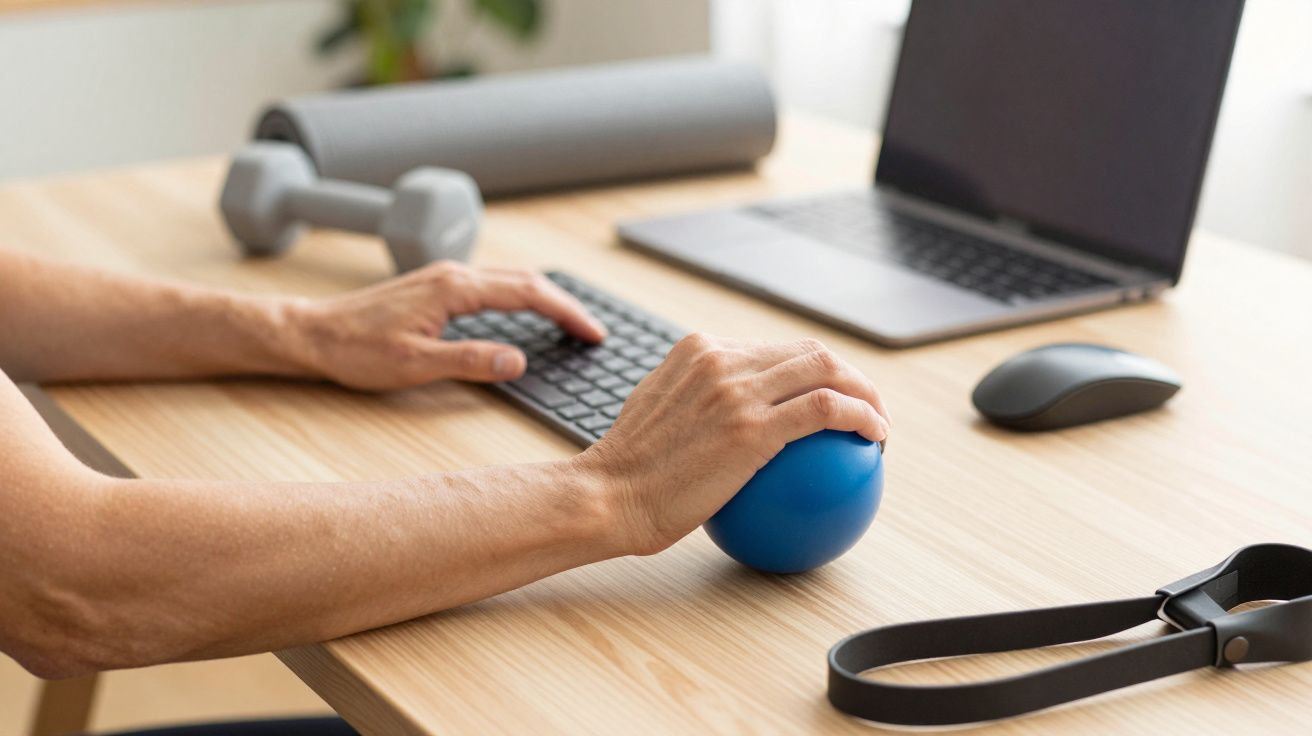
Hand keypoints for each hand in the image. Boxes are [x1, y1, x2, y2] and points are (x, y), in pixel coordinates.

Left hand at [289, 262, 606, 390]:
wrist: (310, 334)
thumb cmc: (355, 351)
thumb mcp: (415, 365)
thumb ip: (470, 361)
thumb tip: (518, 361)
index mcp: (454, 288)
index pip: (527, 294)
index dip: (566, 313)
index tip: (592, 332)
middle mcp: (452, 274)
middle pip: (526, 280)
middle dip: (565, 303)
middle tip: (593, 331)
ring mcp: (443, 276)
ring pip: (509, 278)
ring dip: (544, 297)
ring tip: (570, 322)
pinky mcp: (434, 286)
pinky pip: (491, 284)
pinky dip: (520, 296)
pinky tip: (524, 312)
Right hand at [576, 334, 890, 555]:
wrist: (608, 496)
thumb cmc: (628, 474)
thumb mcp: (655, 416)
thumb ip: (691, 403)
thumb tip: (723, 422)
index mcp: (697, 349)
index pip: (773, 348)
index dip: (812, 369)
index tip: (826, 397)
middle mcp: (720, 357)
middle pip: (808, 351)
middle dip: (849, 373)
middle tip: (865, 407)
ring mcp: (737, 389)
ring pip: (827, 370)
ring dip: (866, 392)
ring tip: (878, 423)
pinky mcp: (754, 426)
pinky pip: (828, 410)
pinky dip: (862, 417)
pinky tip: (875, 440)